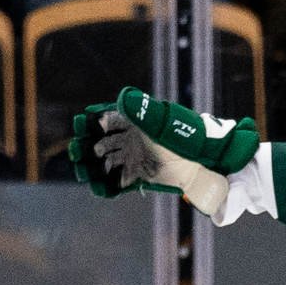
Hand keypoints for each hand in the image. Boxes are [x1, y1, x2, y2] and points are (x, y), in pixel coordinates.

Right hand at [69, 86, 260, 214]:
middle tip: (78, 151)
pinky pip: (117, 183)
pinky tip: (101, 188)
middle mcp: (130, 139)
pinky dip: (107, 186)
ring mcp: (133, 158)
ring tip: (85, 171)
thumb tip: (122, 96)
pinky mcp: (139, 177)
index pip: (104, 119)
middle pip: (98, 142)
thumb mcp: (165, 121)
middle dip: (86, 146)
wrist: (208, 162)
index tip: (81, 126)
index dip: (90, 122)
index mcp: (133, 121)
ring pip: (104, 163)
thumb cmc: (188, 136)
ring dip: (92, 167)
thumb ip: (143, 109)